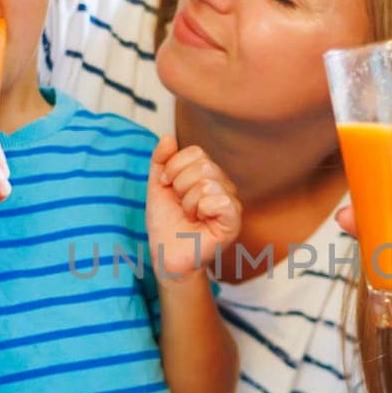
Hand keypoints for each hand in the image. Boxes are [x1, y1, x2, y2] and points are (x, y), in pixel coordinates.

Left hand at [147, 135, 240, 277]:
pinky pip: (220, 201)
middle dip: (180, 187)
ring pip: (208, 183)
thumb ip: (160, 160)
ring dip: (188, 203)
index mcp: (208, 174)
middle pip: (203, 166)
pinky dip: (202, 210)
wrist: (166, 254)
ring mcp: (231, 203)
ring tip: (190, 216)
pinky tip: (200, 222)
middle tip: (181, 206)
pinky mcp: (233, 222)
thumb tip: (168, 138)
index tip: (167, 187)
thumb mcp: (157, 186)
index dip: (174, 168)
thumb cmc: (165, 223)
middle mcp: (223, 185)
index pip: (195, 152)